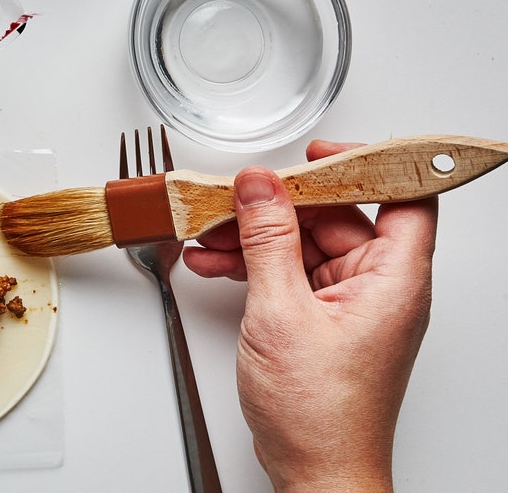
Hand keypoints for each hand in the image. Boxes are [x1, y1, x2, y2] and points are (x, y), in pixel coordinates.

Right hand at [184, 141, 436, 492]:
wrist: (316, 472)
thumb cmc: (320, 413)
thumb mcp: (280, 311)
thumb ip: (267, 239)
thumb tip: (259, 186)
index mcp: (394, 280)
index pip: (405, 197)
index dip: (367, 164)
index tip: (317, 152)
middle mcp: (381, 287)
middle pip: (339, 217)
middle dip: (280, 205)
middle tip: (235, 196)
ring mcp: (353, 305)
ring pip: (305, 244)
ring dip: (256, 237)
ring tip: (209, 234)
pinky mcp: (326, 321)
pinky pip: (292, 273)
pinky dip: (255, 265)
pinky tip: (217, 264)